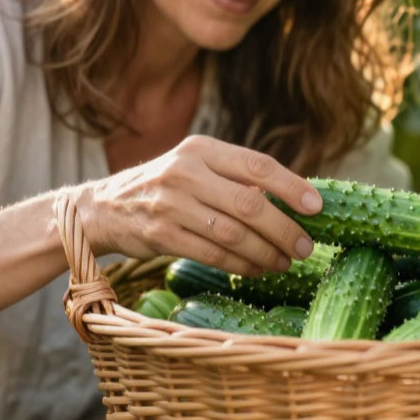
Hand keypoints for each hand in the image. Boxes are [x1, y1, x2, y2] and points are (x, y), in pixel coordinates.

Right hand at [72, 135, 322, 277]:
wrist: (102, 208)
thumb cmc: (162, 188)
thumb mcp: (194, 166)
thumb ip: (234, 177)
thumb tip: (291, 200)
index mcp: (201, 148)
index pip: (257, 165)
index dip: (292, 187)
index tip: (317, 208)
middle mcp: (186, 172)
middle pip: (250, 204)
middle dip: (284, 229)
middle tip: (306, 247)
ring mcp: (171, 204)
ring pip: (233, 234)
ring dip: (266, 252)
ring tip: (285, 262)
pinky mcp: (161, 235)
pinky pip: (213, 255)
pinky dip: (241, 266)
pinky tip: (256, 270)